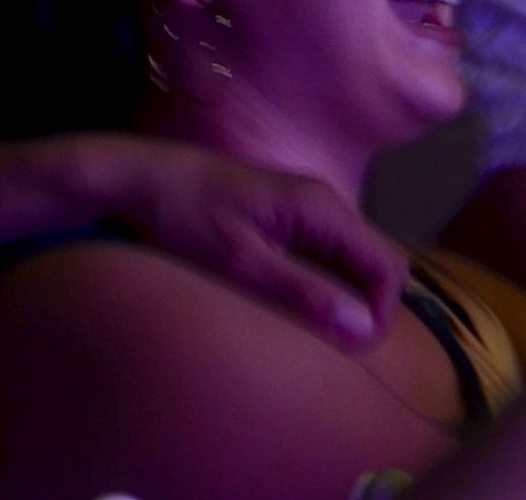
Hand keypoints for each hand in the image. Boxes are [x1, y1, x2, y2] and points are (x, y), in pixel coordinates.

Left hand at [101, 136, 402, 353]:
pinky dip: (328, 281)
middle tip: (341, 344)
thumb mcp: (240, 263)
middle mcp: (324, 201)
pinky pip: (328, 252)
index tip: (354, 347)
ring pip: (355, 258)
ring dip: (349, 295)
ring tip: (321, 329)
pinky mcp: (288, 214)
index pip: (386, 266)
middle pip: (378, 260)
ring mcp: (307, 206)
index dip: (381, 312)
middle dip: (371, 306)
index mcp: (321, 208)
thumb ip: (302, 293)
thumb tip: (363, 327)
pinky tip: (301, 303)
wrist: (138, 177)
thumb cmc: (184, 218)